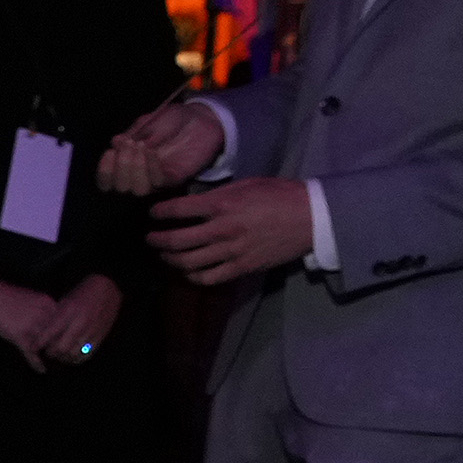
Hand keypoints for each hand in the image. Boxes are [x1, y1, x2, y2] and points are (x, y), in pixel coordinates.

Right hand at [0, 280, 66, 375]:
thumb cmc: (9, 296)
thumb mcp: (34, 299)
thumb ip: (45, 311)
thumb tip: (52, 325)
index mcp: (48, 304)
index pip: (64, 323)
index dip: (66, 335)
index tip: (68, 343)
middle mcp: (43, 315)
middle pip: (58, 336)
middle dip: (60, 348)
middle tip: (63, 358)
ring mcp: (31, 326)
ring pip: (46, 346)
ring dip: (50, 357)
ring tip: (54, 365)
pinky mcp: (18, 335)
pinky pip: (31, 353)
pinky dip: (36, 363)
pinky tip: (41, 370)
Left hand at [46, 270, 123, 364]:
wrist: (108, 288)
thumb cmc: (82, 294)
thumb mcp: (64, 301)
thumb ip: (54, 318)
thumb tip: (41, 335)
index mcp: (68, 311)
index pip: (49, 333)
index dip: (38, 344)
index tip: (32, 348)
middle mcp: (80, 322)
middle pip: (60, 348)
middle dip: (51, 353)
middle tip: (47, 353)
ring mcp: (91, 330)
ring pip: (72, 354)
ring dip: (63, 358)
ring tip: (58, 356)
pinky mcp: (100, 336)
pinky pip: (86, 355)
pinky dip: (76, 359)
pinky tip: (71, 357)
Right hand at [95, 97, 222, 197]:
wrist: (201, 117)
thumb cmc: (172, 120)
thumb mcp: (148, 121)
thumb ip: (132, 134)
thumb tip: (114, 142)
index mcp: (129, 163)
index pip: (108, 180)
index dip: (104, 171)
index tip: (110, 151)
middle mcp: (141, 175)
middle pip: (120, 188)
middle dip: (120, 167)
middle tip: (129, 145)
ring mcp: (158, 178)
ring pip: (138, 190)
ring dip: (134, 170)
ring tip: (140, 148)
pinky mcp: (175, 177)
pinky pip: (159, 181)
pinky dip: (152, 167)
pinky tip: (152, 151)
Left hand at [147, 174, 314, 284]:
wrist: (312, 217)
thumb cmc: (280, 195)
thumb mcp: (247, 184)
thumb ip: (219, 195)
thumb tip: (194, 203)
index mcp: (223, 204)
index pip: (178, 210)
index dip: (160, 212)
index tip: (152, 214)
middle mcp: (222, 229)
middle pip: (176, 241)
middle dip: (157, 240)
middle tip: (150, 238)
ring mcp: (231, 251)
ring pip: (187, 262)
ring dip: (170, 259)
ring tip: (165, 254)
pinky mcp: (241, 268)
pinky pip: (208, 278)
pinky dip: (193, 276)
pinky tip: (189, 270)